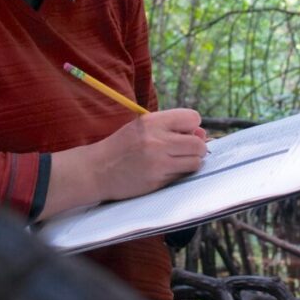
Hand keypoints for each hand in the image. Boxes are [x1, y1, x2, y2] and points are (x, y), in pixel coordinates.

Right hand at [41, 108, 206, 218]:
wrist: (96, 170)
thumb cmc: (122, 146)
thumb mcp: (142, 127)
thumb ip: (171, 127)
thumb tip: (202, 133)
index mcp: (152, 122)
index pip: (193, 118)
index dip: (193, 126)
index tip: (185, 133)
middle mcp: (156, 140)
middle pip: (198, 143)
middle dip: (198, 147)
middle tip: (187, 151)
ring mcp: (157, 162)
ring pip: (195, 161)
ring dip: (191, 162)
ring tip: (177, 161)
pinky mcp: (157, 181)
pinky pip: (182, 176)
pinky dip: (180, 173)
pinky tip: (166, 171)